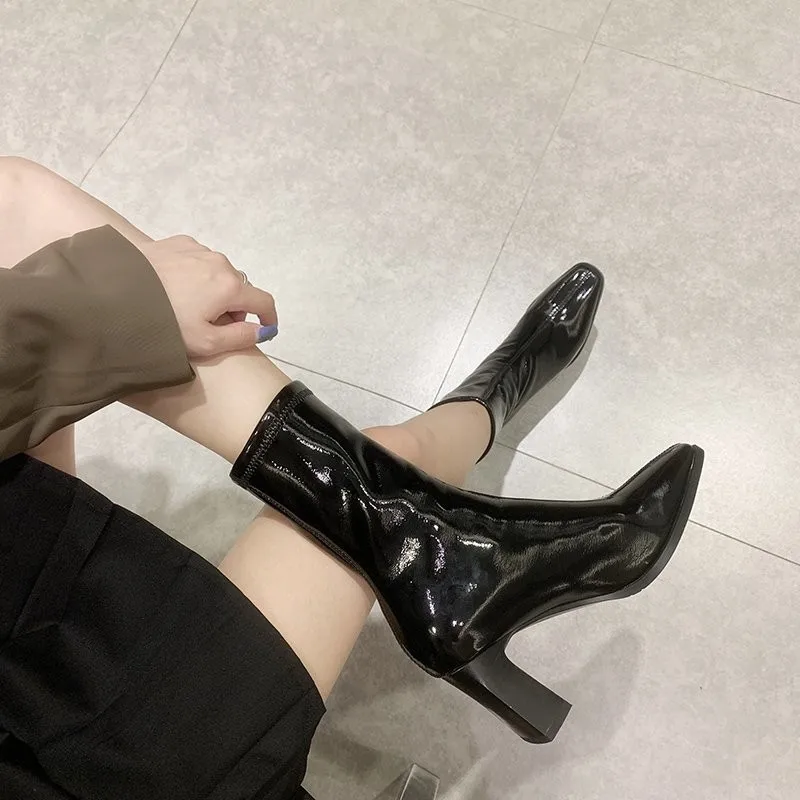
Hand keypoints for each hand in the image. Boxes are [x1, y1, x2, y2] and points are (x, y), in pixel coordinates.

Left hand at [139, 236, 277, 357]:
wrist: (113, 294)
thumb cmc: (164, 324)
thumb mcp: (205, 343)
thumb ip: (241, 337)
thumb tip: (264, 330)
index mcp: (230, 287)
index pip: (264, 301)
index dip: (269, 317)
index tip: (267, 328)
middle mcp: (220, 263)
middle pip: (239, 287)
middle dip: (234, 306)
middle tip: (214, 324)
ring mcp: (198, 249)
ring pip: (218, 272)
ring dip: (214, 288)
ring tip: (190, 305)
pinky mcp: (177, 242)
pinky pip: (198, 259)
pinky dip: (196, 274)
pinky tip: (175, 287)